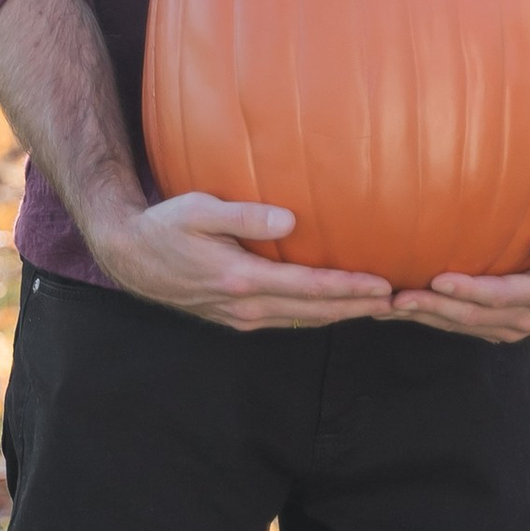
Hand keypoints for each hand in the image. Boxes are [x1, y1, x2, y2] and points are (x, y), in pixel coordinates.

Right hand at [93, 191, 394, 331]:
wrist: (129, 257)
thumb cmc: (165, 225)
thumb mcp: (200, 210)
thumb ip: (246, 215)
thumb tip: (291, 220)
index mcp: (240, 279)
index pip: (308, 287)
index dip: (349, 288)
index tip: (383, 286)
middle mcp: (246, 306)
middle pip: (315, 312)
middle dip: (358, 308)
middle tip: (400, 302)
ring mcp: (242, 317)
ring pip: (305, 320)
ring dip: (343, 314)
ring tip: (379, 307)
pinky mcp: (238, 319)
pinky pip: (289, 319)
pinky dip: (319, 314)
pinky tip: (339, 306)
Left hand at [388, 211, 529, 342]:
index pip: (499, 295)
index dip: (468, 291)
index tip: (438, 280)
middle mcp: (524, 318)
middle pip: (471, 317)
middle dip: (432, 309)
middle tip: (396, 299)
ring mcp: (508, 326)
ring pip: (460, 326)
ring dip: (424, 318)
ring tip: (385, 308)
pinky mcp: (495, 325)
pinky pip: (459, 325)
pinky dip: (430, 318)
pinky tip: (400, 309)